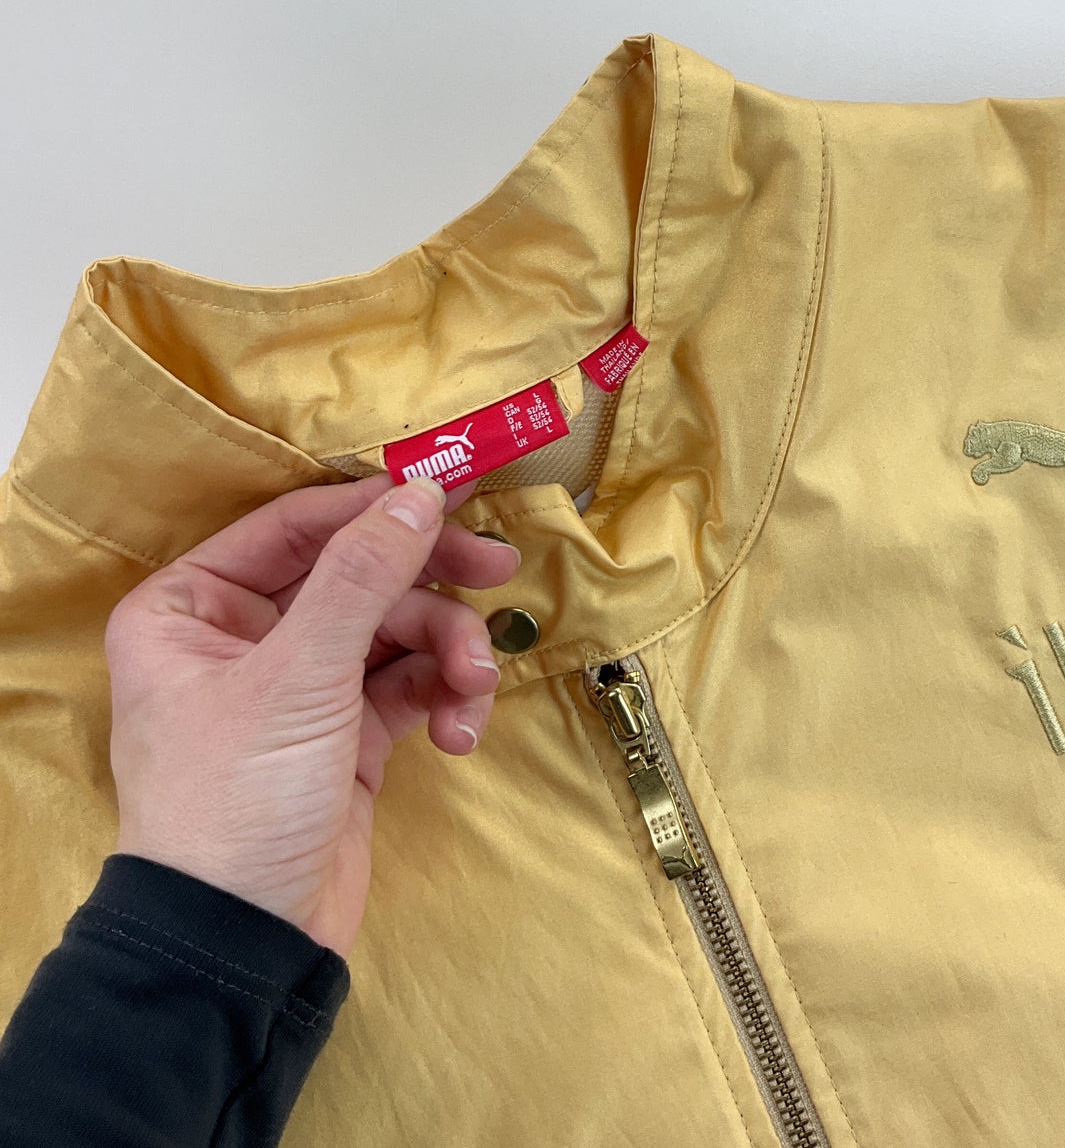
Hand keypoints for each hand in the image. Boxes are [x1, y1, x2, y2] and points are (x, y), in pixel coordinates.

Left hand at [103, 472, 520, 958]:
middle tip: (499, 570)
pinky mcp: (347, 733)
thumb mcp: (302, 675)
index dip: (376, 507)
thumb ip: (363, 576)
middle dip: (430, 583)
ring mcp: (301, 686)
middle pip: (359, 575)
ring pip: (396, 631)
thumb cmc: (239, 796)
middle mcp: (244, 635)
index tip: (454, 493)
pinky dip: (442, 700)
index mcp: (194, 607)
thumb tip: (419, 492)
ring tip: (474, 691)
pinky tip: (459, 734)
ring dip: (447, 655)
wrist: (245, 944)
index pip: (297, 528)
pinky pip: (409, 685)